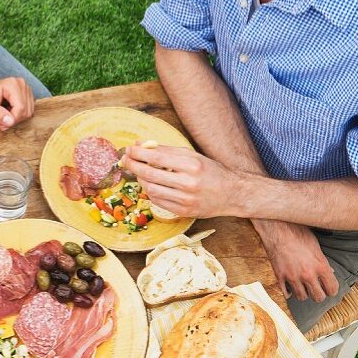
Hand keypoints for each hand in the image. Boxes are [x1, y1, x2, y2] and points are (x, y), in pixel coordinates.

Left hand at [0, 77, 34, 130]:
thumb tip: (10, 122)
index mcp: (12, 84)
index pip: (20, 108)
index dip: (11, 120)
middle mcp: (22, 84)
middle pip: (25, 111)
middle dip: (12, 120)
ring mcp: (26, 89)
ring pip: (28, 112)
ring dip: (15, 119)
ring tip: (1, 118)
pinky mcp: (27, 94)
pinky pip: (28, 110)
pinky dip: (17, 116)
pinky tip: (7, 114)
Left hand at [120, 143, 241, 217]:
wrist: (232, 194)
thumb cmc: (212, 171)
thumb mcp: (192, 155)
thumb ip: (167, 150)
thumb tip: (141, 145)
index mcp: (191, 164)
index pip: (156, 157)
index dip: (138, 153)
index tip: (129, 149)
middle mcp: (188, 183)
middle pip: (150, 173)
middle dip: (133, 165)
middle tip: (125, 160)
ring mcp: (186, 199)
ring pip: (151, 189)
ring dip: (141, 179)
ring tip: (139, 172)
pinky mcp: (184, 212)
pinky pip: (158, 201)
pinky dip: (150, 192)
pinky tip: (150, 184)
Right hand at [253, 219, 338, 302]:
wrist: (276, 227)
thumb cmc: (297, 232)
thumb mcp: (315, 244)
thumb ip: (322, 260)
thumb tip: (330, 271)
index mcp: (320, 265)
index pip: (332, 289)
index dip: (332, 289)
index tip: (329, 288)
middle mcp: (308, 274)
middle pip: (318, 297)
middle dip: (318, 294)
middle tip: (316, 288)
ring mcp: (293, 276)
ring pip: (302, 297)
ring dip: (304, 293)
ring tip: (303, 287)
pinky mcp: (280, 275)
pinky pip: (286, 293)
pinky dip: (289, 292)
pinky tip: (290, 287)